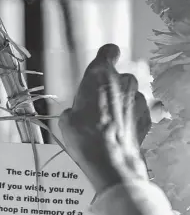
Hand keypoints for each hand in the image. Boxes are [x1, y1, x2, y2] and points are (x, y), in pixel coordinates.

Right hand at [59, 44, 150, 193]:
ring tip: (108, 123)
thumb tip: (76, 113)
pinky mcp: (148, 114)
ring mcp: (138, 97)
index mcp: (99, 75)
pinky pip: (137, 108)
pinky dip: (130, 115)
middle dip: (108, 88)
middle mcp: (122, 81)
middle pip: (117, 76)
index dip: (105, 58)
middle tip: (97, 106)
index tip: (102, 68)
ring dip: (120, 103)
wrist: (111, 162)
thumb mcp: (66, 120)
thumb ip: (74, 108)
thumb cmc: (85, 137)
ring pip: (128, 93)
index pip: (108, 51)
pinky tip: (120, 130)